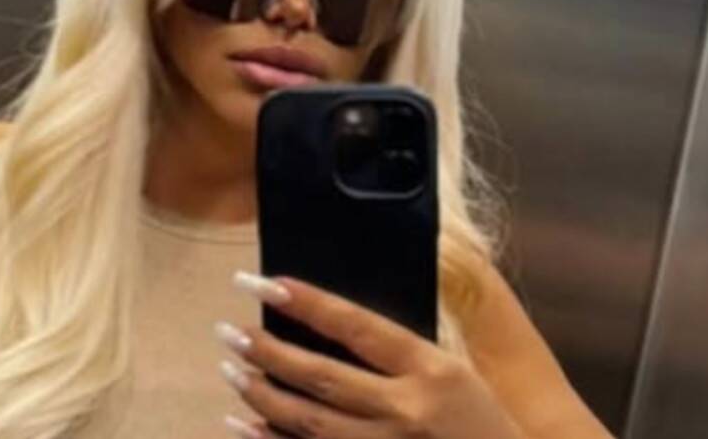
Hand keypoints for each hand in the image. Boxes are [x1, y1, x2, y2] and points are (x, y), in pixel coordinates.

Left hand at [215, 271, 525, 438]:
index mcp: (431, 369)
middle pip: (321, 376)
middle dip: (266, 352)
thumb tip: (331, 320)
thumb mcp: (455, 373)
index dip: (306, 302)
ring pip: (308, 422)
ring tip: (230, 369)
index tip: (261, 282)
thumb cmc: (480, 423)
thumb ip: (399, 352)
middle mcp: (407, 410)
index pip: (356, 326)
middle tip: (227, 332)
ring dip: (261, 395)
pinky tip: (242, 424)